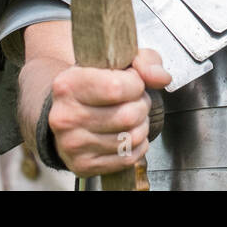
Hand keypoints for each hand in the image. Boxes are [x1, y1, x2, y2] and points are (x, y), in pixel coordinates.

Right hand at [48, 49, 171, 176]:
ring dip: (141, 126)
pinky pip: (128, 158)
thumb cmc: (95, 84)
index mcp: (68, 85)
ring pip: (131, 138)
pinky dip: (137, 145)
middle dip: (142, 106)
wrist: (67, 112)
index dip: (136, 84)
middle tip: (134, 100)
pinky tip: (126, 134)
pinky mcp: (82, 165)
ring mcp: (72, 145)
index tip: (132, 81)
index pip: (117, 87)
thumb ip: (144, 62)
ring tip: (130, 116)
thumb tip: (161, 78)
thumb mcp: (117, 61)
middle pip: (128, 116)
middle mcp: (65, 117)